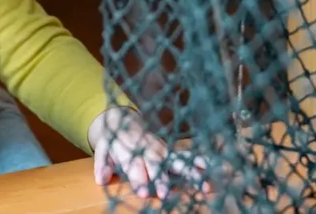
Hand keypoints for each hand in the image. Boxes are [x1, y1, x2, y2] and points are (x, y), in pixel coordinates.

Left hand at [88, 107, 207, 198]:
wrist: (124, 121)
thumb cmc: (113, 140)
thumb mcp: (102, 149)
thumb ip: (102, 164)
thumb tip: (101, 179)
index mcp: (130, 150)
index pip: (134, 165)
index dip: (138, 178)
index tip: (142, 192)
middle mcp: (149, 150)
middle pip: (156, 164)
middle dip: (161, 178)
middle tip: (164, 193)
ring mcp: (163, 150)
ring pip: (177, 160)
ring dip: (190, 173)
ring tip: (203, 185)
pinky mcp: (172, 152)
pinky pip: (188, 156)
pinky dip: (202, 162)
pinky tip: (214, 169)